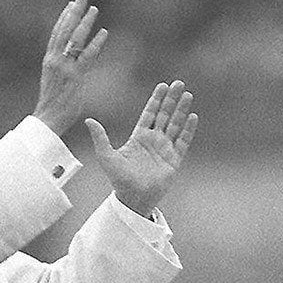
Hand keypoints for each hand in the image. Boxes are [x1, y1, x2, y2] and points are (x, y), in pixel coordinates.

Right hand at [33, 0, 108, 136]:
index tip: (70, 5)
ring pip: (75, 40)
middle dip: (74, 13)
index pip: (57, 34)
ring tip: (93, 9)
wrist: (48, 119)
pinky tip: (104, 32)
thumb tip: (72, 62)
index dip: (64, 18)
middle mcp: (55, 60)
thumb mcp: (55, 82)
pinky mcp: (75, 77)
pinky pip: (87, 57)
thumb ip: (62, 69)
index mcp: (49, 60)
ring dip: (85, 23)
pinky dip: (96, 44)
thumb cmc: (53, 105)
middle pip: (65, 31)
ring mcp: (64, 68)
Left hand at [84, 80, 198, 217]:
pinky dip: (188, 129)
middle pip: (165, 115)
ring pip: (175, 125)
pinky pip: (183, 142)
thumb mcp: (106, 156)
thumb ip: (100, 138)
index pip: (150, 113)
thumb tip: (89, 120)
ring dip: (181, 110)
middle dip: (172, 99)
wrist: (133, 198)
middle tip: (179, 84)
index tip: (163, 85)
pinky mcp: (174, 160)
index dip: (156, 100)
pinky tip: (193, 117)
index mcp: (139, 137)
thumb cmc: (119, 179)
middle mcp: (154, 141)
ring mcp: (165, 150)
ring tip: (188, 95)